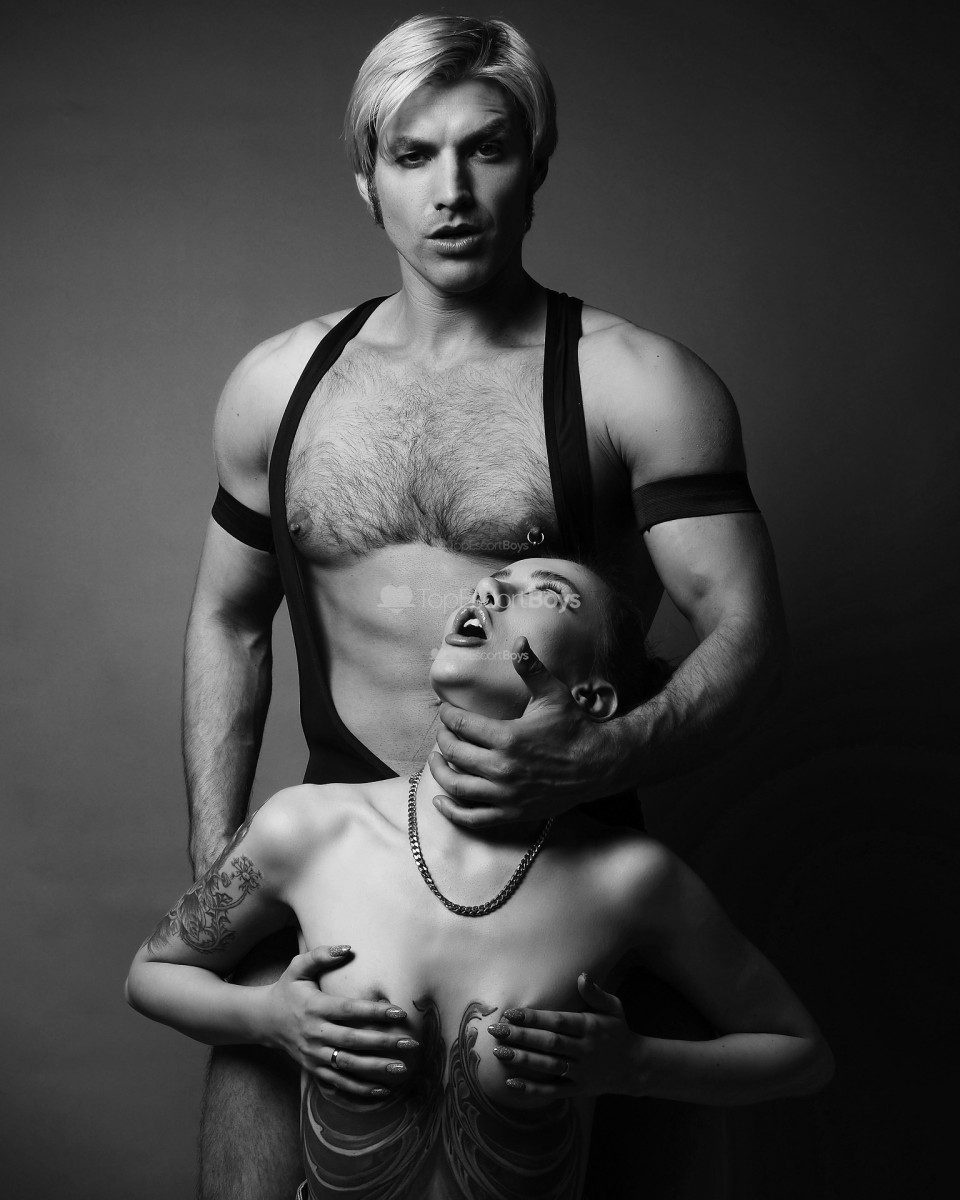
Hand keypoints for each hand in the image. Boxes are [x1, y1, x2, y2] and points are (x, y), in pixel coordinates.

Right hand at [261, 946, 418, 1097]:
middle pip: (353, 1040)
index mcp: (315, 1007)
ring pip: (348, 1065)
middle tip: (410, 1044)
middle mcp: (315, 1033)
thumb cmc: (288, 989)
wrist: (264, 1020)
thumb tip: (347, 947)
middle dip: (383, 1043)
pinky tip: (382, 1091)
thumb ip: (321, 955)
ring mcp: (314, 1054)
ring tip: (402, 1068)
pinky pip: (338, 1083)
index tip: (400, 1011)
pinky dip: (360, 1090)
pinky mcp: (313, 1069)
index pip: (349, 1010)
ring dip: (376, 1069)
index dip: (374, 1011)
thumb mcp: (298, 967)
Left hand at [429, 637, 624, 826]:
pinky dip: (453, 812)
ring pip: (457, 786)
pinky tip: (441, 801)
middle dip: (442, 740)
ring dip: (440, 773)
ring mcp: (506, 794)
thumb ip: (531, 668)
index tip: (445, 712)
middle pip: (454, 754)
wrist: (598, 765)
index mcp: (508, 737)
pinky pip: (473, 817)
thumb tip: (519, 639)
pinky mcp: (512, 812)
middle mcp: (503, 768)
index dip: (447, 716)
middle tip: (442, 733)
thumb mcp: (553, 695)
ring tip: (437, 761)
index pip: (461, 725)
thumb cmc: (574, 727)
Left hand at [486, 974, 639, 1098]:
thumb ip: (596, 993)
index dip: (534, 1018)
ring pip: (548, 1066)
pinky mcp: (577, 1089)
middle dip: (521, 1037)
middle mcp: (585, 1049)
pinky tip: (511, 1083)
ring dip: (522, 1060)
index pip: (558, 1021)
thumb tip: (582, 975)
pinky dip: (532, 1089)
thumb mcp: (614, 1007)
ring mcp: (581, 1071)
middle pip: (549, 1043)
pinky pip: (552, 1090)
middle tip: (496, 1031)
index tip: (511, 1013)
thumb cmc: (617, 1031)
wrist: (634, 1067)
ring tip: (499, 1052)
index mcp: (591, 1027)